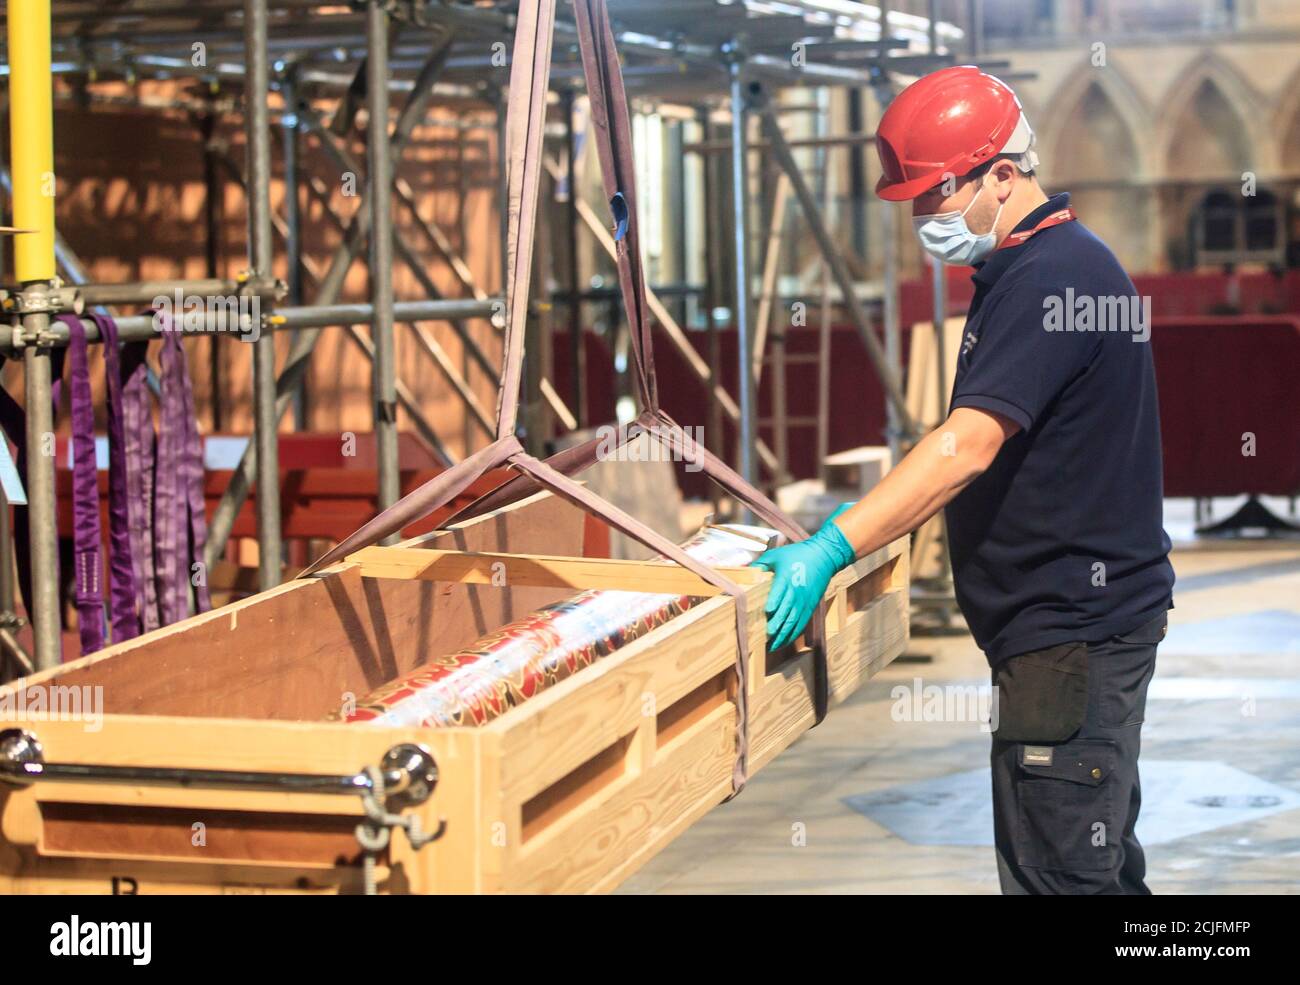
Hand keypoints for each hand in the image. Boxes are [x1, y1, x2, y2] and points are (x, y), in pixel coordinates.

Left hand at [750, 504, 855, 650]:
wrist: (823, 556)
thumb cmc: (797, 554)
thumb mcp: (776, 555)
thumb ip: (760, 565)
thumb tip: (745, 571)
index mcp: (786, 578)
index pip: (780, 592)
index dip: (774, 603)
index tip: (768, 612)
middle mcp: (796, 592)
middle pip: (786, 610)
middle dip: (777, 624)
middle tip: (766, 635)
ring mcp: (804, 601)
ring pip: (794, 621)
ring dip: (783, 634)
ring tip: (772, 645)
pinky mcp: (810, 606)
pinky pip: (801, 623)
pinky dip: (792, 634)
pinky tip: (783, 642)